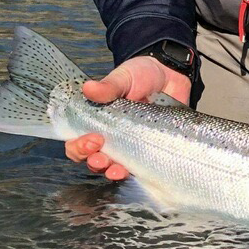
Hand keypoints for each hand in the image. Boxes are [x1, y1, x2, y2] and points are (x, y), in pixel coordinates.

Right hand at [65, 56, 191, 181]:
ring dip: (112, 172)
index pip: (76, 141)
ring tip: (117, 171)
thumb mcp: (125, 77)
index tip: (93, 138)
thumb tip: (89, 88)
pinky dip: (135, 174)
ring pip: (113, 168)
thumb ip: (109, 86)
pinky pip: (139, 169)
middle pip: (92, 160)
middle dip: (94, 162)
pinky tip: (135, 173)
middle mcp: (110, 137)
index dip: (78, 146)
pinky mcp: (150, 151)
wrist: (172, 74)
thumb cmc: (143, 75)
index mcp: (97, 121)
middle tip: (102, 157)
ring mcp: (130, 146)